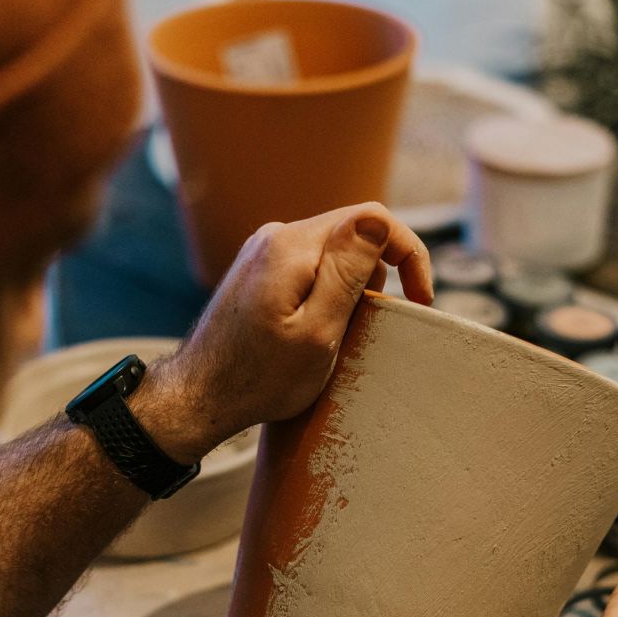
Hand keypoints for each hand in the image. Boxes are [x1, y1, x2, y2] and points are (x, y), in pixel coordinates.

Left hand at [149, 203, 431, 461]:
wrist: (198, 397)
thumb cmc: (258, 378)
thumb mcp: (317, 333)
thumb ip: (348, 273)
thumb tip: (378, 220)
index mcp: (291, 246)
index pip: (371, 218)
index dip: (408, 253)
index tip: (419, 299)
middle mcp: (275, 236)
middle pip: (353, 233)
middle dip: (379, 275)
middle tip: (371, 328)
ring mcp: (264, 251)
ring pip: (334, 252)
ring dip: (353, 287)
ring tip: (339, 335)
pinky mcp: (259, 270)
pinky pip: (311, 266)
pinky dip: (329, 292)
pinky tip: (317, 330)